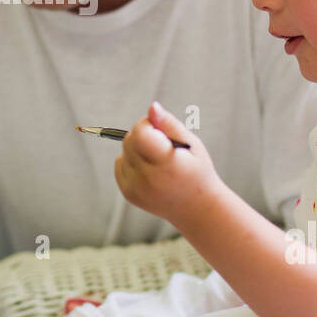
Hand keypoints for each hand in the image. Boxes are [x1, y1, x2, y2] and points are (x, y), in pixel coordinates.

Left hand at [115, 101, 222, 224]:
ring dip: (136, 150)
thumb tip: (152, 107)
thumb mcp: (192, 144)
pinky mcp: (129, 194)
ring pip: (123, 153)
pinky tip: (149, 170)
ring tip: (157, 160)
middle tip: (160, 144)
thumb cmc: (197, 171)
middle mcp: (150, 179)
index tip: (158, 129)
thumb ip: (169, 124)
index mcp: (167, 164)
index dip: (146, 125)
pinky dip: (131, 163)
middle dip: (141, 135)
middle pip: (129, 141)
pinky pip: (120, 165)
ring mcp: (137, 189)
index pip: (140, 134)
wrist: (196, 208)